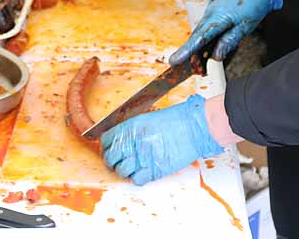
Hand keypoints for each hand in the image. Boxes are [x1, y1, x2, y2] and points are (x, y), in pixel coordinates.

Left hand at [101, 94, 223, 185]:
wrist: (192, 127)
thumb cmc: (174, 120)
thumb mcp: (147, 119)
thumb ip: (131, 131)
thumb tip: (121, 141)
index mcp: (128, 128)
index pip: (106, 141)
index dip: (107, 147)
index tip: (111, 150)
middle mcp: (132, 142)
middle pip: (110, 158)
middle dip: (112, 162)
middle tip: (119, 162)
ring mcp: (142, 157)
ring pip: (122, 171)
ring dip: (126, 171)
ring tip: (134, 166)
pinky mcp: (154, 170)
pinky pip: (137, 179)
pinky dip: (138, 178)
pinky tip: (144, 171)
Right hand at [170, 0, 282, 63]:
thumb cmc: (254, 3)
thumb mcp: (244, 27)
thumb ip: (229, 41)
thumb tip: (216, 56)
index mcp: (217, 17)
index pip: (199, 38)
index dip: (186, 51)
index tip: (174, 61)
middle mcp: (210, 13)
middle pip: (197, 38)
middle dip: (194, 55)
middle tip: (197, 71)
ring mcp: (212, 11)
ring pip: (202, 33)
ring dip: (201, 49)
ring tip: (204, 66)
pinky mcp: (216, 11)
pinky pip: (208, 28)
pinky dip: (207, 40)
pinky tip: (211, 50)